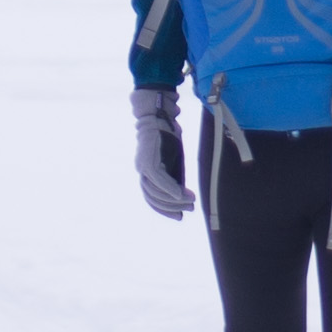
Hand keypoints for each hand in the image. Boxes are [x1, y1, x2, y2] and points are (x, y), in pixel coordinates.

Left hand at [131, 88, 190, 222]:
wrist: (160, 115)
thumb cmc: (167, 136)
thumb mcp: (173, 160)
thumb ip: (175, 176)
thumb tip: (182, 196)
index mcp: (146, 172)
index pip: (152, 198)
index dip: (165, 209)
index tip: (179, 217)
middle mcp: (141, 171)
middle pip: (153, 198)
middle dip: (171, 207)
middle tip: (188, 210)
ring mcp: (142, 166)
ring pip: (156, 191)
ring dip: (174, 200)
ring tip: (190, 201)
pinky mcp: (148, 161)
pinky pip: (159, 180)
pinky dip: (170, 189)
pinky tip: (181, 195)